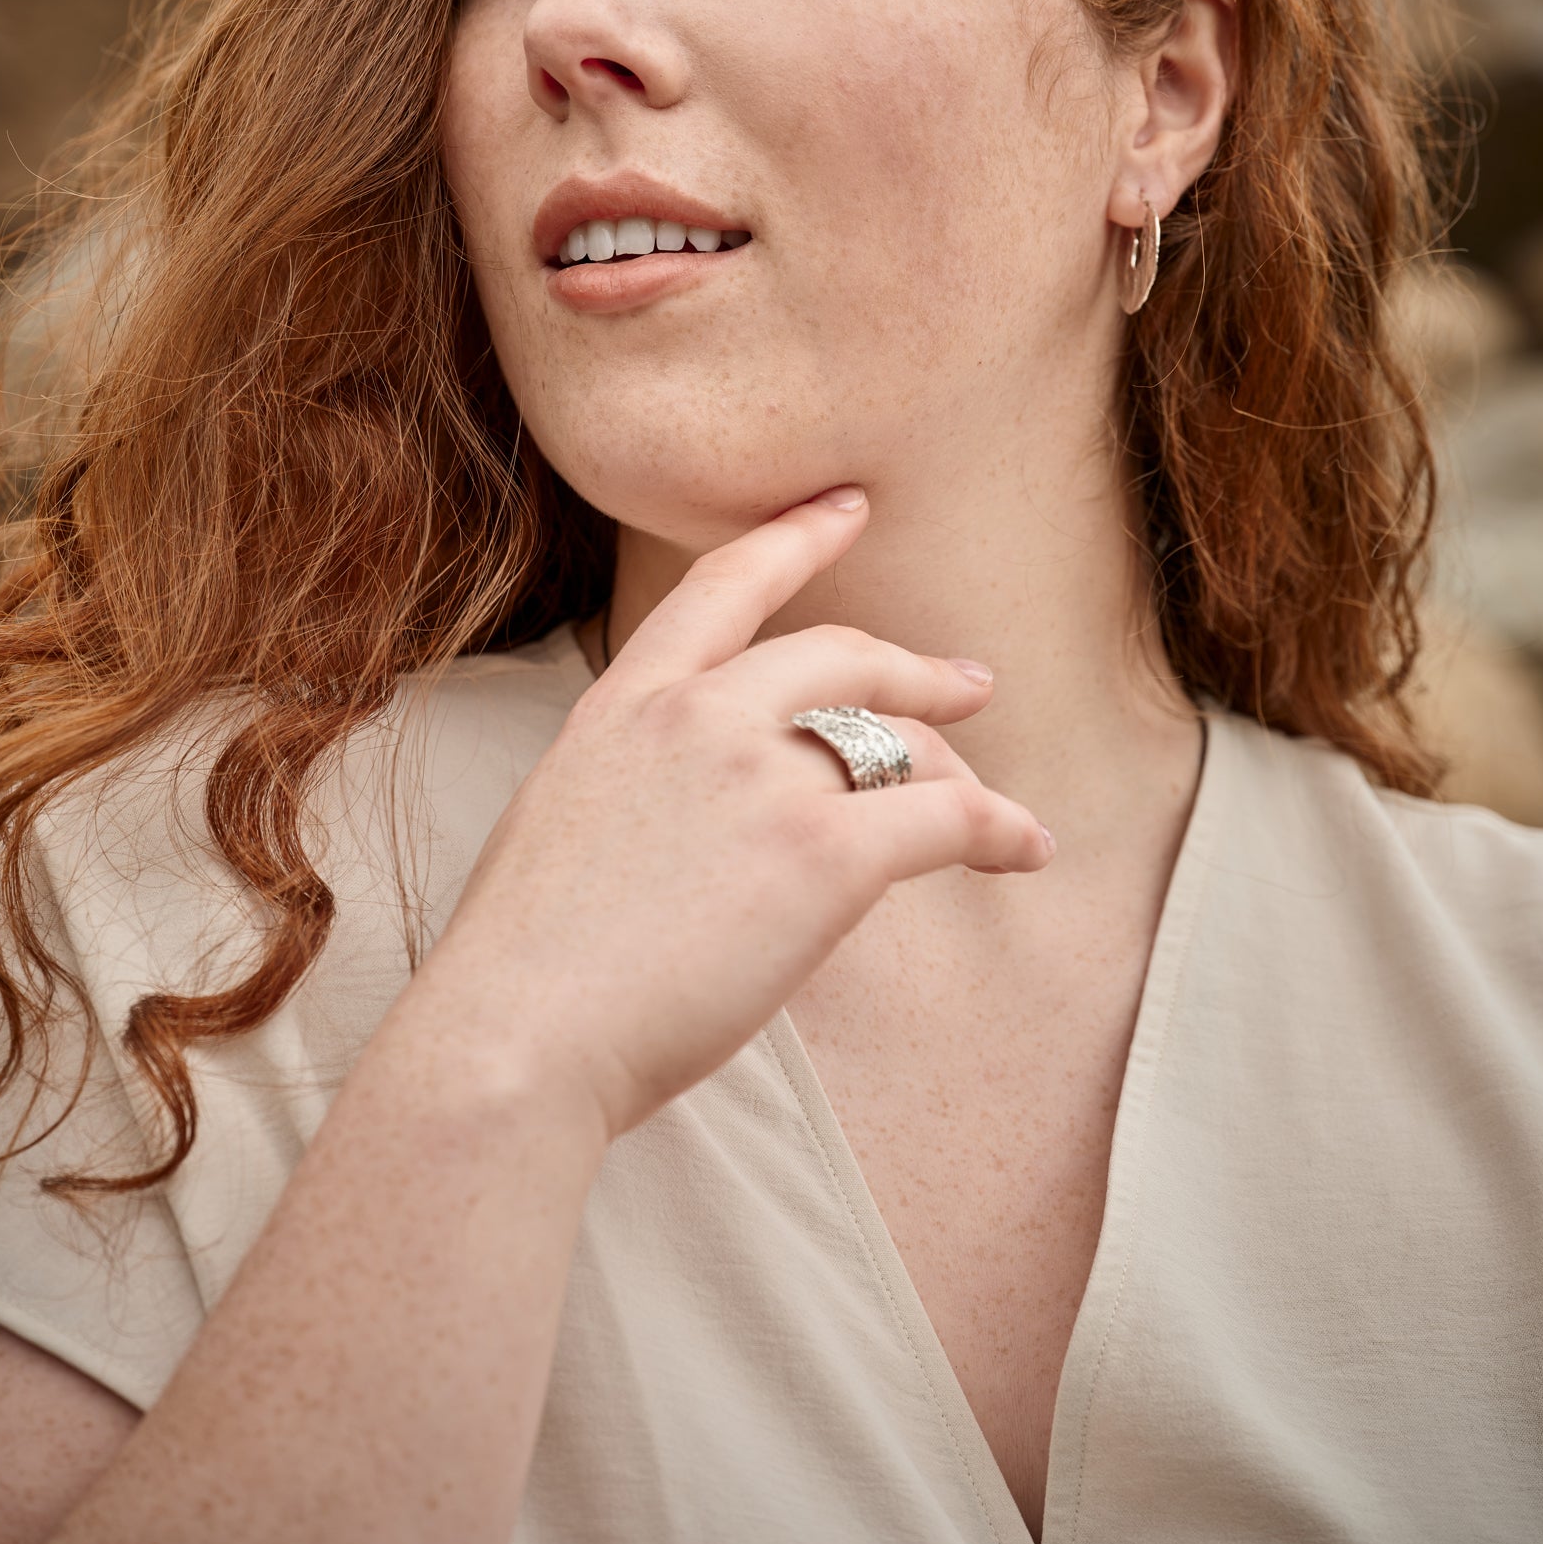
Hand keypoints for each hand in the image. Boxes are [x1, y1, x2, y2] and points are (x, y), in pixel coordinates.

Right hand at [432, 489, 1051, 1144]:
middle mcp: (698, 715)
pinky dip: (999, 831)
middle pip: (839, 656)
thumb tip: (702, 813)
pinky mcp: (822, 851)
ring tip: (995, 807)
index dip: (796, 537)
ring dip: (957, 769)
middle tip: (967, 683)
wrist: (518, 1035)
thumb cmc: (526, 966)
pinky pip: (944, 818)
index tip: (847, 508)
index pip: (723, 587)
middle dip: (913, 670)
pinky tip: (1024, 848)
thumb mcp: (562, 820)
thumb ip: (638, 783)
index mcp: (625, 704)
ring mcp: (761, 775)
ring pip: (896, 743)